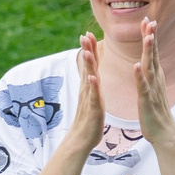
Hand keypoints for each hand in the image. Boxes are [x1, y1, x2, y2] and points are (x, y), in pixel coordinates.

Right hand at [69, 31, 107, 157]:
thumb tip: (89, 74)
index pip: (89, 65)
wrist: (81, 141)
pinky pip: (93, 97)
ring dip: (88, 66)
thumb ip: (90, 86)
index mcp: (90, 87)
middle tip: (84, 35)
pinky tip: (92, 79)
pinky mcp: (93, 110)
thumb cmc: (88, 121)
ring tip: (87, 52)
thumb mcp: (91, 99)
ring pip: (88, 79)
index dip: (88, 49)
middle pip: (86, 67)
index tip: (87, 34)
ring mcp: (89, 99)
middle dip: (86, 51)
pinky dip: (93, 87)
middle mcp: (87, 90)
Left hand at [135, 21, 174, 150]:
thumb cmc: (154, 111)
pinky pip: (143, 86)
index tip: (148, 19)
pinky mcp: (147, 100)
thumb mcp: (151, 88)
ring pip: (150, 67)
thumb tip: (148, 63)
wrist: (163, 132)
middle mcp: (156, 79)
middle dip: (151, 37)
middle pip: (153, 54)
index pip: (152, 52)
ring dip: (149, 52)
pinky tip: (136, 66)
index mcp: (154, 76)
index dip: (150, 36)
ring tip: (147, 36)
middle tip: (150, 19)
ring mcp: (152, 89)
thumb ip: (150, 75)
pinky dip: (140, 76)